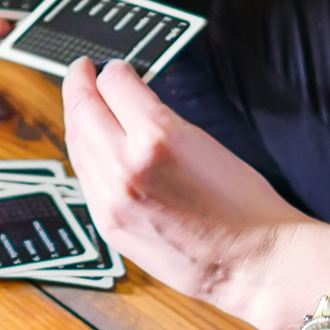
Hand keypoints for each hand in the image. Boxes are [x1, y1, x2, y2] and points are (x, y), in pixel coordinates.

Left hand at [62, 59, 329, 329]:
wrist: (253, 262)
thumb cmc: (244, 205)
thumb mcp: (203, 141)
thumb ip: (157, 120)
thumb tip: (129, 100)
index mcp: (157, 137)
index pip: (115, 83)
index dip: (115, 70)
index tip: (114, 67)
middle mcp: (126, 166)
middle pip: (83, 109)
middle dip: (79, 84)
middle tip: (81, 71)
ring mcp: (111, 199)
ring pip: (76, 144)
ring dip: (76, 118)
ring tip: (80, 103)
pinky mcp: (108, 224)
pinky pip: (83, 177)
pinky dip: (83, 153)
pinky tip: (89, 145)